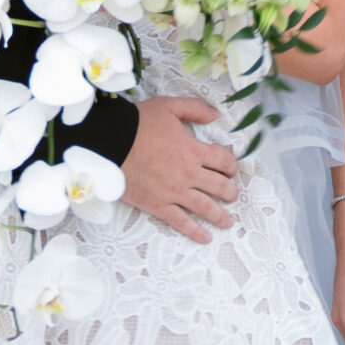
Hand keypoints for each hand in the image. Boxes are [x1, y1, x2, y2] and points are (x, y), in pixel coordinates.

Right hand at [122, 95, 240, 240]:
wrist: (112, 142)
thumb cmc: (140, 123)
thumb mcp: (170, 106)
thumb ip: (195, 109)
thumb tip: (215, 114)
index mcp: (194, 150)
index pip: (223, 161)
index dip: (231, 166)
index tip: (231, 170)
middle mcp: (189, 174)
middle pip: (219, 186)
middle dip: (230, 192)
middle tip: (233, 196)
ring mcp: (174, 192)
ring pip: (205, 207)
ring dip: (220, 216)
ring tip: (228, 222)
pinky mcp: (158, 205)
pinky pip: (181, 222)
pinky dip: (194, 232)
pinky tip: (205, 238)